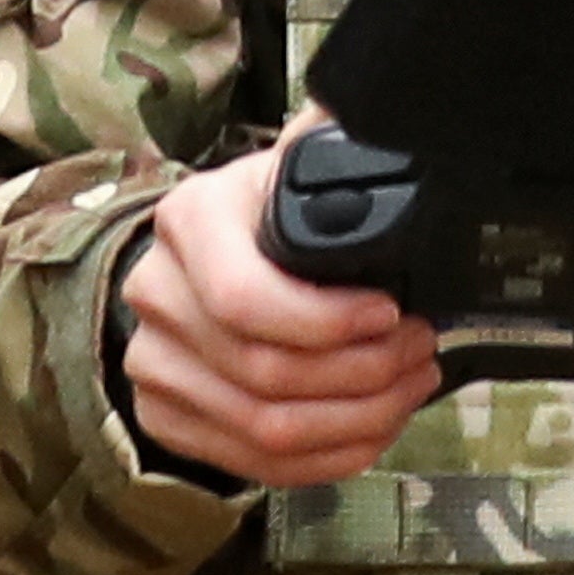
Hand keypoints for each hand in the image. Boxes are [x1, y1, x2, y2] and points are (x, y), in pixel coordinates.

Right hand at [119, 128, 440, 487]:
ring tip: (410, 384)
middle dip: (363, 374)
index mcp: (191, 219)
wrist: (210, 254)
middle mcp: (156, 292)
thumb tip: (376, 110)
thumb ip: (335, 137)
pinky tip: (375, 426)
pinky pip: (254, 464)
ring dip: (357, 419)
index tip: (393, 312)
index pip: (246, 298)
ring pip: (263, 429)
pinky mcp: (166, 418)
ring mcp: (153, 362)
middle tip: (421, 351)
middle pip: (264, 373)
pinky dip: (328, 455)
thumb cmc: (275, 207)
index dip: (329, 321)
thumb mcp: (303, 160)